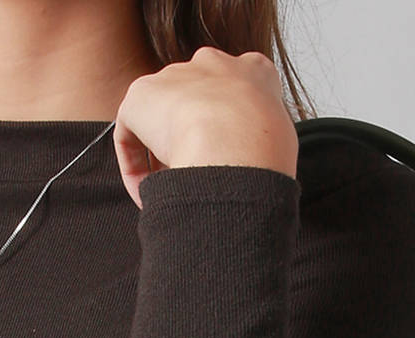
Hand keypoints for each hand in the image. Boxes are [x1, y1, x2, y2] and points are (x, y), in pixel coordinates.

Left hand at [113, 46, 298, 207]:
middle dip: (193, 141)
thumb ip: (263, 144)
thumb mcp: (282, 142)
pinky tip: (150, 194)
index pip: (238, 94)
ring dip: (165, 158)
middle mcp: (211, 65)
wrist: (238, 142)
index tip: (228, 161)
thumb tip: (249, 173)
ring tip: (174, 191)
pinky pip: (132, 137)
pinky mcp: (141, 95)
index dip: (230, 132)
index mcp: (253, 72)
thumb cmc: (267, 151)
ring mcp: (175, 76)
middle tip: (198, 177)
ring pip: (162, 120)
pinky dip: (136, 169)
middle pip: (195, 104)